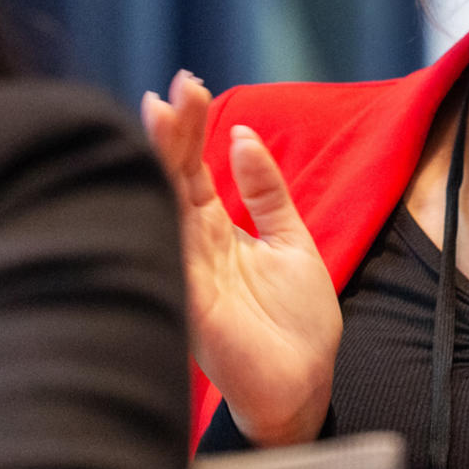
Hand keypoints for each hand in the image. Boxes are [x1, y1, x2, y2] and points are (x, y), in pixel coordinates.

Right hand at [144, 73, 338, 445]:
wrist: (305, 385)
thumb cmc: (296, 322)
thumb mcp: (290, 240)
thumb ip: (266, 191)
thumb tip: (242, 136)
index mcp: (216, 231)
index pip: (192, 168)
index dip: (190, 126)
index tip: (191, 84)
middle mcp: (194, 247)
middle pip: (172, 178)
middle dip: (172, 130)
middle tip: (177, 87)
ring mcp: (188, 272)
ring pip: (164, 204)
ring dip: (163, 158)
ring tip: (164, 110)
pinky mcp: (191, 302)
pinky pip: (170, 252)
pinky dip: (165, 214)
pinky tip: (166, 175)